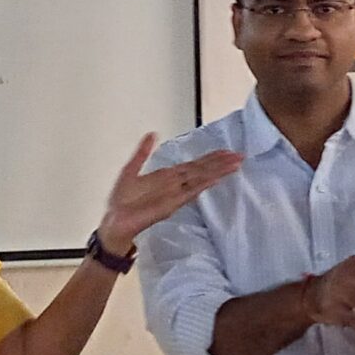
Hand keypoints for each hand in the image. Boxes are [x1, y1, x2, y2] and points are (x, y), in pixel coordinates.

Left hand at [96, 135, 242, 257]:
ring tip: (235, 163)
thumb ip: (142, 153)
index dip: (209, 157)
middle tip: (239, 154)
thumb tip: (152, 134)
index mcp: (167, 176)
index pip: (193, 165)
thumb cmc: (122, 201)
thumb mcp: (131, 170)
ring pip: (201, 179)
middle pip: (201, 170)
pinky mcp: (173, 203)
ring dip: (218, 171)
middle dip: (220, 162)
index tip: (225, 150)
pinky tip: (217, 178)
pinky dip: (204, 184)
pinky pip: (191, 192)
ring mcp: (176, 194)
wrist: (115, 221)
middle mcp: (175, 184)